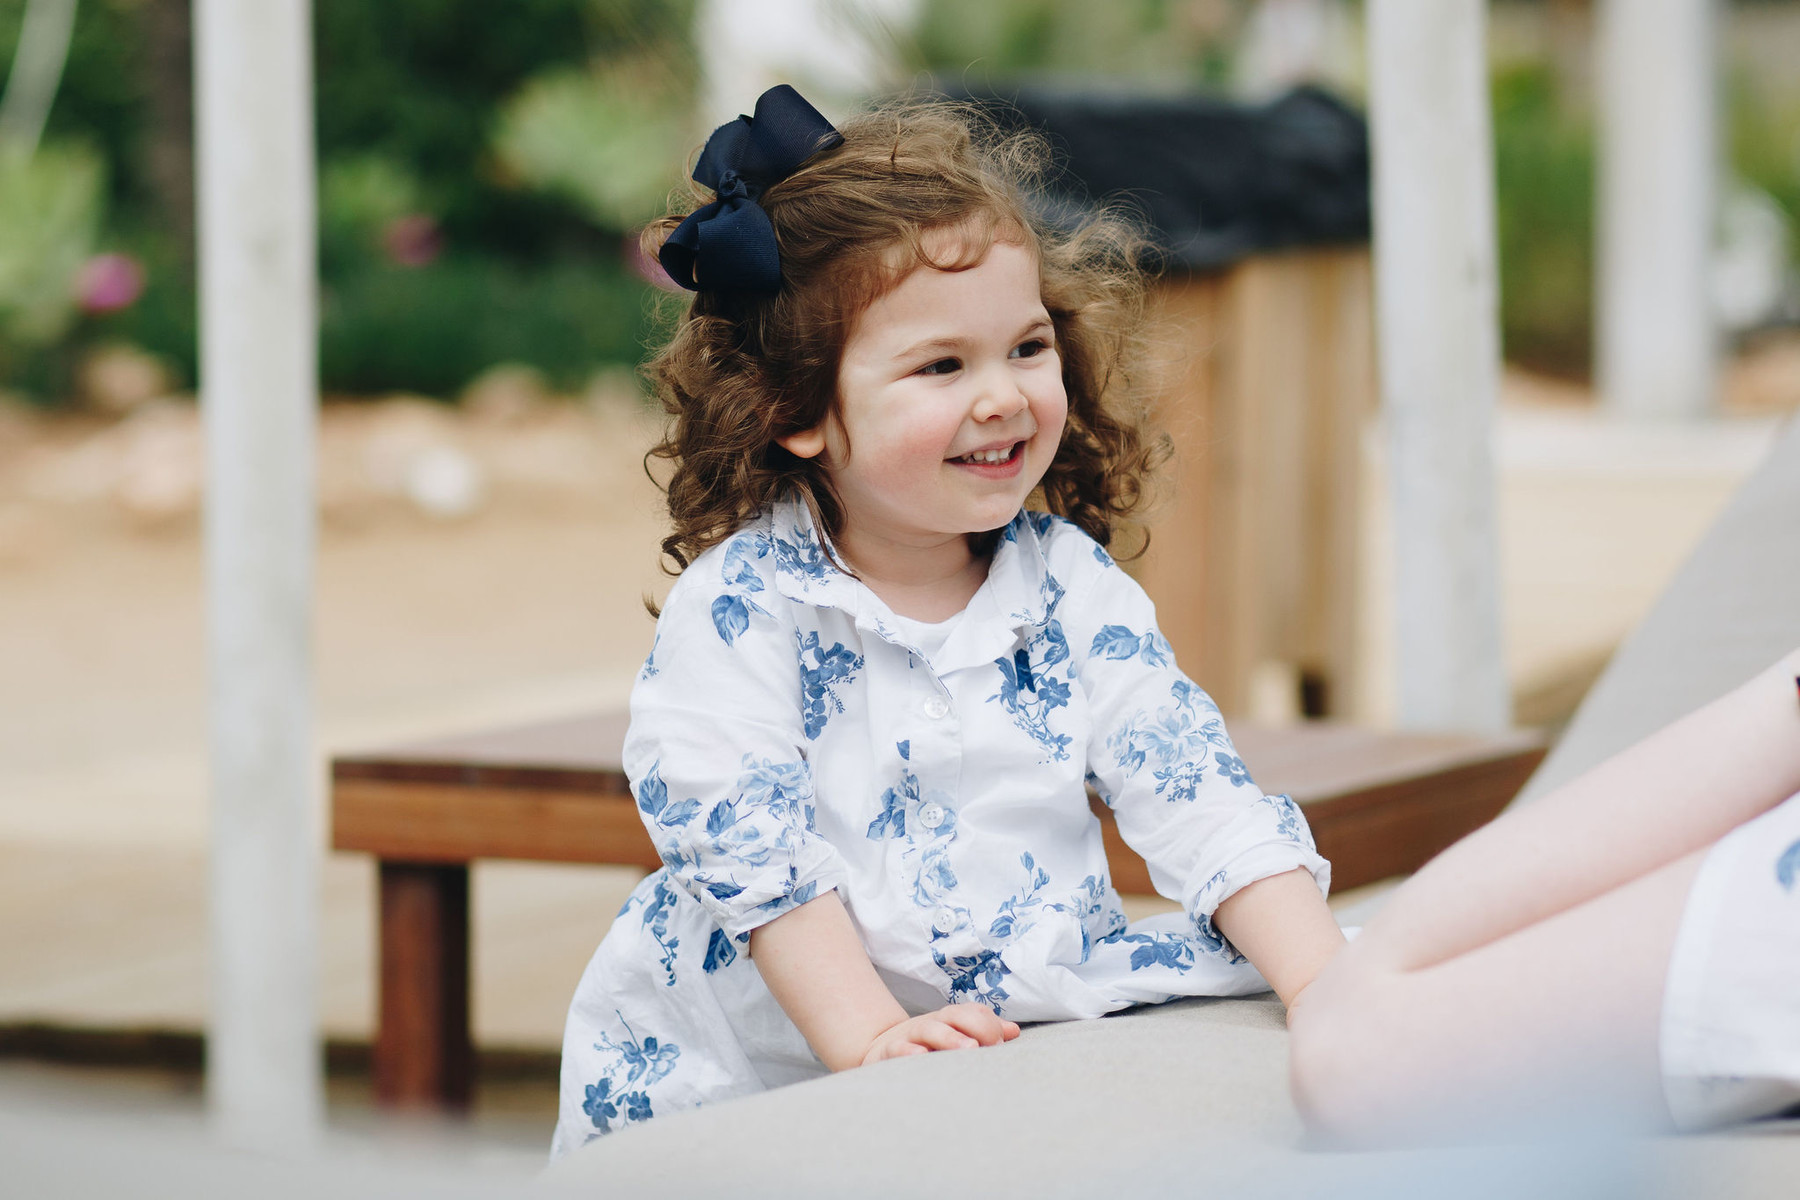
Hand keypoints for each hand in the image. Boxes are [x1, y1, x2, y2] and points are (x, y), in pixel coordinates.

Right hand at [859, 1003, 1019, 1066]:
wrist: (879, 1048)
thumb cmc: (927, 1046)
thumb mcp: (955, 1036)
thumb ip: (983, 1033)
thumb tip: (1013, 1031)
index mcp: (950, 1021)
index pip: (974, 1012)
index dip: (989, 1023)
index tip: (1001, 1043)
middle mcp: (932, 1024)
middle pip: (955, 1015)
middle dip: (976, 1026)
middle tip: (991, 1044)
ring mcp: (910, 1037)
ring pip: (930, 1031)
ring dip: (950, 1038)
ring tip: (969, 1049)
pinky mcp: (889, 1054)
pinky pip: (898, 1050)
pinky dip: (909, 1052)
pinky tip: (922, 1056)